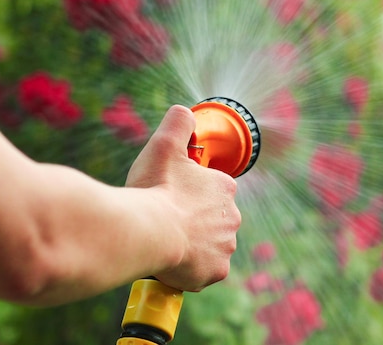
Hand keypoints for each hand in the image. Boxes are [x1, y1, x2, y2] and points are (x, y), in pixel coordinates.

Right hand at [126, 105, 240, 291]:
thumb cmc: (156, 188)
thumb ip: (178, 123)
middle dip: (194, 219)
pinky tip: (173, 259)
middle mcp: (233, 217)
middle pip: (212, 218)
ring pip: (209, 244)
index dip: (189, 192)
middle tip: (167, 217)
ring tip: (167, 238)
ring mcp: (225, 246)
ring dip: (193, 242)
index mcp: (224, 187)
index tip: (171, 195)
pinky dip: (191, 267)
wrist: (149, 230)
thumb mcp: (165, 144)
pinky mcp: (216, 271)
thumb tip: (185, 112)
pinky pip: (204, 269)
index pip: (212, 189)